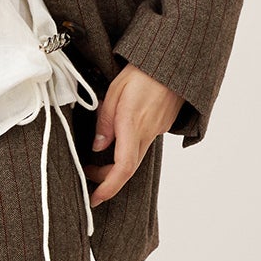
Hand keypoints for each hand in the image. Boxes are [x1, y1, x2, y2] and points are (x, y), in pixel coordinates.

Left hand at [86, 63, 184, 207]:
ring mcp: (156, 130)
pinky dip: (127, 150)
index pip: (122, 168)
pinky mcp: (161, 124)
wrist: (174, 61)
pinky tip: (116, 139)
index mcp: (133, 125)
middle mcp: (148, 132)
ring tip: (97, 159)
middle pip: (128, 168)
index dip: (108, 187)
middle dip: (107, 178)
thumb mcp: (114, 92)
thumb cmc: (143, 71)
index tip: (95, 199)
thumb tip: (98, 147)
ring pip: (135, 157)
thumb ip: (105, 122)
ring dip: (116, 164)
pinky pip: (142, 144)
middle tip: (87, 172)